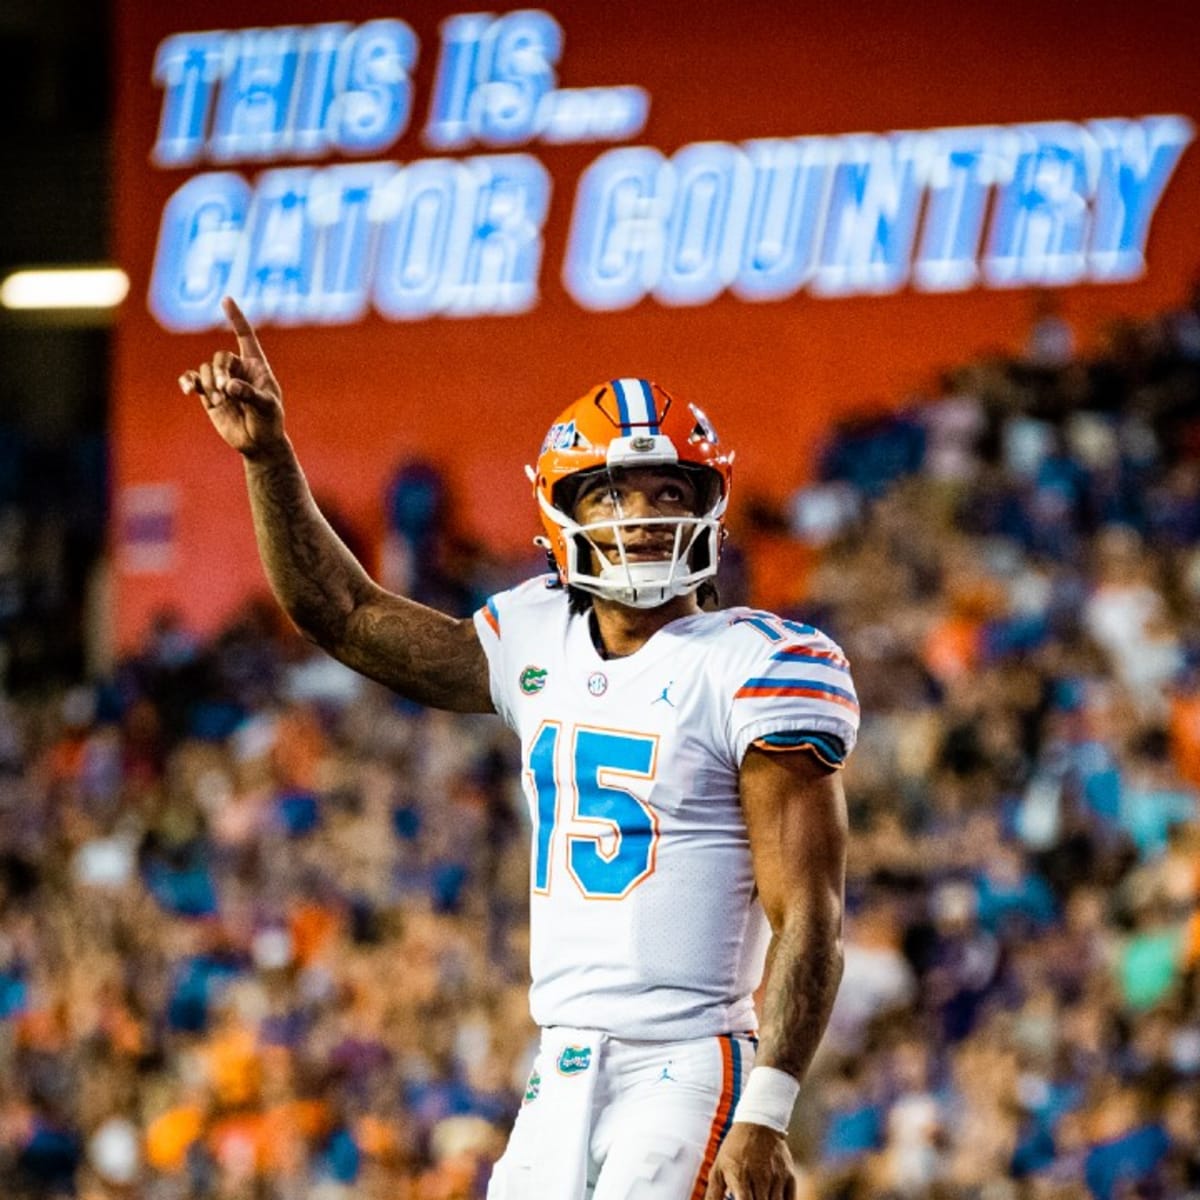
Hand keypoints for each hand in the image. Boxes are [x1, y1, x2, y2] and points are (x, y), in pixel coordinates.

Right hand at [179, 297, 285, 459]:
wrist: (258, 443)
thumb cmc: (270, 422)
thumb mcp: (267, 407)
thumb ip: (250, 394)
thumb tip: (229, 386)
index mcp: (256, 365)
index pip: (245, 336)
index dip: (236, 318)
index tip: (226, 299)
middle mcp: (237, 369)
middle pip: (220, 357)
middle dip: (220, 372)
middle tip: (226, 392)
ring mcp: (221, 381)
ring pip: (206, 369)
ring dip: (210, 385)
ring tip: (220, 402)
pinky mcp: (208, 394)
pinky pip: (192, 380)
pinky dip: (188, 382)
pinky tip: (188, 390)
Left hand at [704, 1122, 796, 1199]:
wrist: (758, 1124)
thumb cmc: (734, 1149)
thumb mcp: (718, 1169)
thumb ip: (713, 1195)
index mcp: (740, 1177)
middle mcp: (760, 1178)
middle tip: (750, 1199)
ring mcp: (777, 1178)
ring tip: (758, 1196)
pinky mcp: (789, 1176)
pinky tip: (772, 1199)